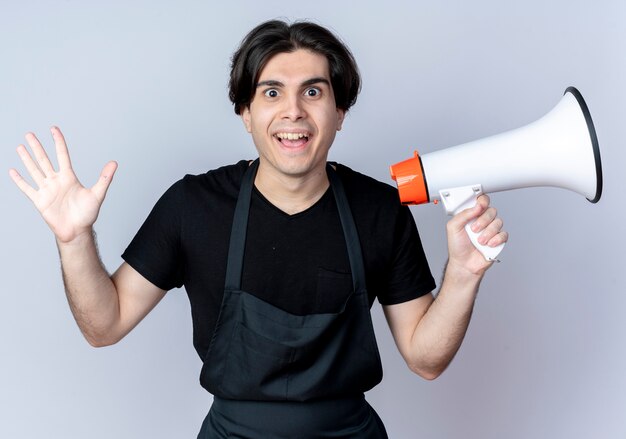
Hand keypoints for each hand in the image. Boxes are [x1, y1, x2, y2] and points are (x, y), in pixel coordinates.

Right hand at [9, 126, 117, 242]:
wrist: (76, 231)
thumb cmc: (88, 214)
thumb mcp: (97, 194)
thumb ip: (104, 178)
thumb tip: (114, 163)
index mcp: (69, 177)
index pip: (62, 155)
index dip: (58, 142)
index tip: (53, 129)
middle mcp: (56, 181)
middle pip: (44, 160)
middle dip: (37, 147)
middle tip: (30, 134)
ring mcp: (47, 190)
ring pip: (34, 170)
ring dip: (27, 159)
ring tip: (20, 147)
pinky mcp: (39, 200)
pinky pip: (27, 188)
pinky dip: (19, 180)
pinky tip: (12, 171)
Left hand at [445, 194, 507, 275]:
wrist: (464, 264)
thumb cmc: (457, 246)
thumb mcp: (453, 227)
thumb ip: (463, 214)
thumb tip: (476, 206)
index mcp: (472, 215)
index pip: (482, 201)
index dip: (483, 201)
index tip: (480, 206)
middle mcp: (483, 220)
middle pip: (491, 211)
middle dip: (483, 221)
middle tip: (474, 230)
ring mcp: (491, 230)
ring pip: (498, 222)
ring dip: (488, 232)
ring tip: (479, 241)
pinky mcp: (499, 240)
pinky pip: (504, 234)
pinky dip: (496, 239)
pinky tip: (488, 244)